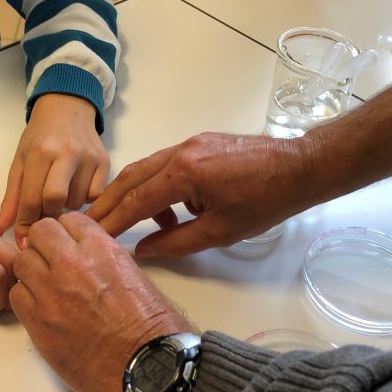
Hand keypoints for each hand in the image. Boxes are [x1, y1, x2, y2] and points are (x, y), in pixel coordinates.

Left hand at [0, 93, 107, 246]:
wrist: (67, 108)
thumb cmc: (39, 137)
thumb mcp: (20, 162)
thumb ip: (11, 198)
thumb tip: (2, 231)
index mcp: (40, 152)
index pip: (32, 199)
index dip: (26, 223)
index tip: (24, 239)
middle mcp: (66, 153)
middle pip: (56, 200)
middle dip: (48, 214)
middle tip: (44, 213)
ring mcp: (88, 157)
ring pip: (77, 202)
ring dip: (67, 205)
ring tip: (62, 190)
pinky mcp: (105, 161)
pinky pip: (96, 195)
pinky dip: (85, 197)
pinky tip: (78, 185)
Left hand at [10, 213, 192, 391]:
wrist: (148, 369)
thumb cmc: (152, 328)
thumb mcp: (135, 276)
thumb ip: (105, 259)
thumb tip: (86, 259)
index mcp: (102, 249)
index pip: (69, 219)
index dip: (68, 233)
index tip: (70, 245)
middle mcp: (73, 264)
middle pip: (40, 232)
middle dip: (45, 244)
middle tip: (53, 262)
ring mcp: (51, 292)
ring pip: (22, 262)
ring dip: (32, 271)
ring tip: (47, 288)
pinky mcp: (38, 323)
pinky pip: (17, 296)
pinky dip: (26, 299)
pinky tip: (43, 309)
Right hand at [89, 132, 315, 257]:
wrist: (300, 167)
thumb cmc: (265, 202)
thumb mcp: (220, 232)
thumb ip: (176, 242)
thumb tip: (143, 250)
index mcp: (183, 173)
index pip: (136, 200)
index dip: (112, 221)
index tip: (92, 235)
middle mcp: (181, 151)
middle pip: (132, 176)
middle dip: (110, 201)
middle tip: (91, 222)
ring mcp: (192, 143)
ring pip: (149, 167)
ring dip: (138, 194)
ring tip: (148, 226)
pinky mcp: (202, 142)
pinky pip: (169, 163)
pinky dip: (161, 185)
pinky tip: (177, 209)